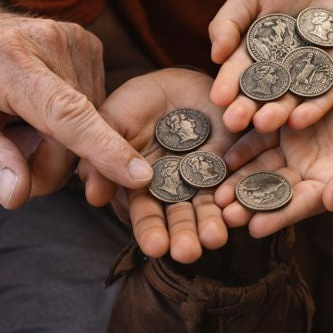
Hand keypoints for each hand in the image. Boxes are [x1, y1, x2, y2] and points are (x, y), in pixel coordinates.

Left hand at [0, 0, 151, 209]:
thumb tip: (19, 196)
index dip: (101, 148)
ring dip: (58, 143)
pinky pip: (93, 109)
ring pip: (89, 126)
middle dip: (46, 163)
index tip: (139, 175)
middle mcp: (51, 42)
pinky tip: (41, 109)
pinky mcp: (91, 45)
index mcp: (9, 60)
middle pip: (75, 135)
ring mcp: (77, 40)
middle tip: (9, 154)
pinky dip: (69, 123)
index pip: (65, 112)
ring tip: (21, 122)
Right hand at [78, 68, 238, 263]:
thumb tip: (94, 198)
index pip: (147, 215)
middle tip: (189, 253)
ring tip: (215, 238)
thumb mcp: (112, 124)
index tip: (156, 248)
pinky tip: (239, 205)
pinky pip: (237, 176)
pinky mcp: (231, 157)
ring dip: (212, 222)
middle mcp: (177, 189)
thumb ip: (103, 157)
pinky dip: (238, 190)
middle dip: (184, 235)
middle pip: (181, 216)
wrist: (173, 79)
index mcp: (144, 187)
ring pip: (210, 203)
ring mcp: (205, 175)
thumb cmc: (135, 103)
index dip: (151, 231)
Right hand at [209, 0, 332, 132]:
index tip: (218, 98)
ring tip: (264, 123)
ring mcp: (308, 78)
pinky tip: (299, 120)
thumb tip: (215, 55)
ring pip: (291, 101)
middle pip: (262, 95)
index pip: (238, 74)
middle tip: (234, 121)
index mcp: (254, 57)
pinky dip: (313, 109)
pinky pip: (326, 97)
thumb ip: (229, 20)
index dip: (228, 86)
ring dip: (277, 114)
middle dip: (247, 109)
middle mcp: (279, 74)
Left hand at [214, 69, 332, 237]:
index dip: (279, 215)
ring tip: (213, 191)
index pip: (301, 204)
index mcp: (330, 183)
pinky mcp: (282, 121)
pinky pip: (257, 136)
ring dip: (237, 178)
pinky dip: (241, 145)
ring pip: (260, 166)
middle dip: (247, 202)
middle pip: (273, 189)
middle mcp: (306, 170)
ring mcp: (292, 146)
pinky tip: (223, 154)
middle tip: (222, 215)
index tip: (254, 228)